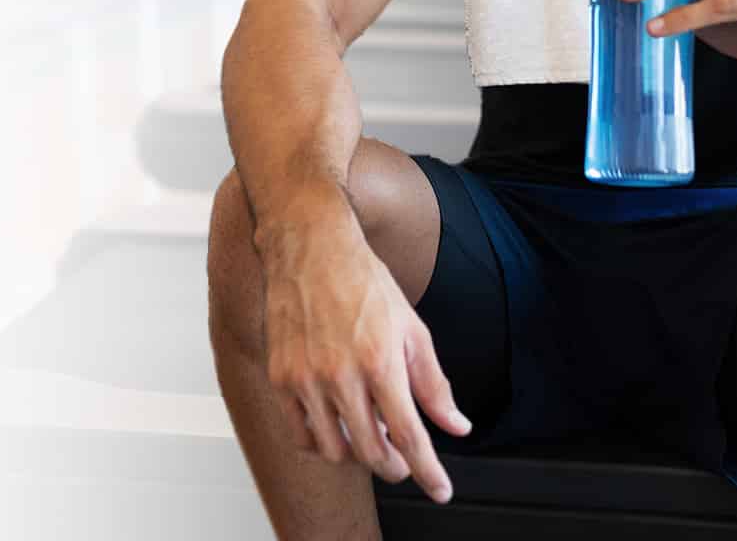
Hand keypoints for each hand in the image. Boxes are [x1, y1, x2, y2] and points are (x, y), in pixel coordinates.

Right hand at [259, 218, 472, 503]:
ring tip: (368, 433)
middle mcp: (341, 374)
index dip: (428, 471)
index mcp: (381, 360)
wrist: (309, 247)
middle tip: (403, 461)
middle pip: (371, 452)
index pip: (409, 436)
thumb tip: (456, 425)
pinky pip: (301, 434)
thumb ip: (434, 384)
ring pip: (335, 451)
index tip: (440, 489)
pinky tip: (335, 426)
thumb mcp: (412, 328)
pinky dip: (322, 442)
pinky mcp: (280, 377)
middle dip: (394, 467)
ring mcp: (306, 377)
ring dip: (357, 455)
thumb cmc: (363, 282)